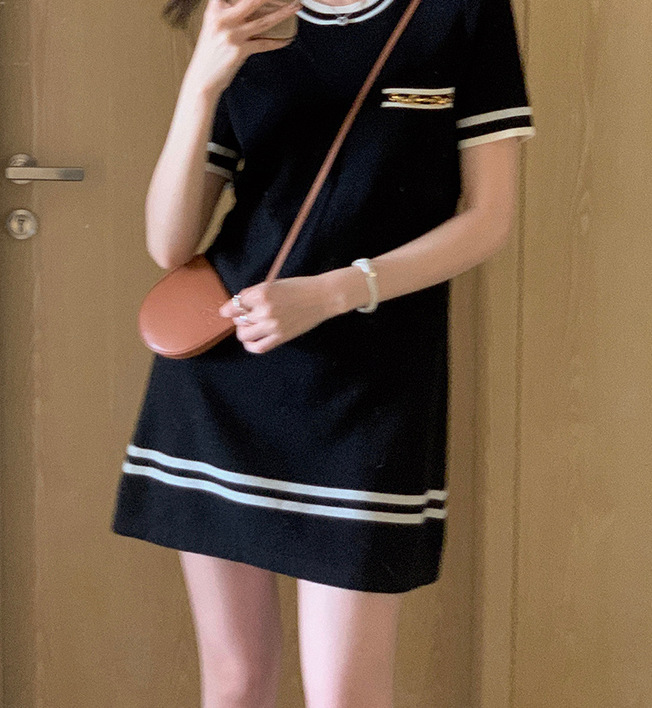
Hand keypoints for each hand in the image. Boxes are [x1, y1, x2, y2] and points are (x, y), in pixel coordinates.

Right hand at [186, 0, 301, 95]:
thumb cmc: (210, 53)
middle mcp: (223, 19)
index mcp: (215, 9)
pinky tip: (287, 39)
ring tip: (295, 8)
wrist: (203, 78)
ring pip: (263, 21)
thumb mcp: (214, 25)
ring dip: (283, 13)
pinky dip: (278, 42)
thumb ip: (229, 13)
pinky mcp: (240, 50)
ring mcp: (232, 34)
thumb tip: (251, 6)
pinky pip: (264, 43)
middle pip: (253, 0)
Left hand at [218, 276, 333, 353]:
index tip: (228, 311)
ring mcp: (272, 325)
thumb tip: (235, 307)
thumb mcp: (273, 284)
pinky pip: (258, 347)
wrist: (322, 297)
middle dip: (240, 318)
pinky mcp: (281, 337)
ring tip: (250, 327)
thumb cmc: (298, 287)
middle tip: (247, 316)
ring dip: (243, 331)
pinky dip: (250, 346)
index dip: (229, 309)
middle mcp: (264, 310)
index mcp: (261, 293)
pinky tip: (252, 341)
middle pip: (238, 320)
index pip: (235, 305)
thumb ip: (254, 294)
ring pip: (244, 334)